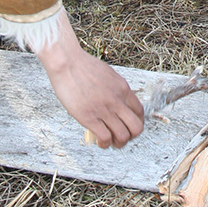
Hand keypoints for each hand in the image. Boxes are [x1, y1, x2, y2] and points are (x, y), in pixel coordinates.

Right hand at [35, 9, 144, 146]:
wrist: (67, 62)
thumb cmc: (83, 66)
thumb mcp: (108, 75)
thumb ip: (115, 89)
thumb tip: (116, 101)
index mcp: (123, 88)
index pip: (139, 111)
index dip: (136, 123)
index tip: (128, 126)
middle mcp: (117, 100)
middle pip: (137, 127)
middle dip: (131, 136)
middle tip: (121, 137)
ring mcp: (104, 110)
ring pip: (123, 136)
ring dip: (118, 143)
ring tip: (110, 141)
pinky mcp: (89, 117)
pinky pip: (105, 138)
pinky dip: (104, 144)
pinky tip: (98, 141)